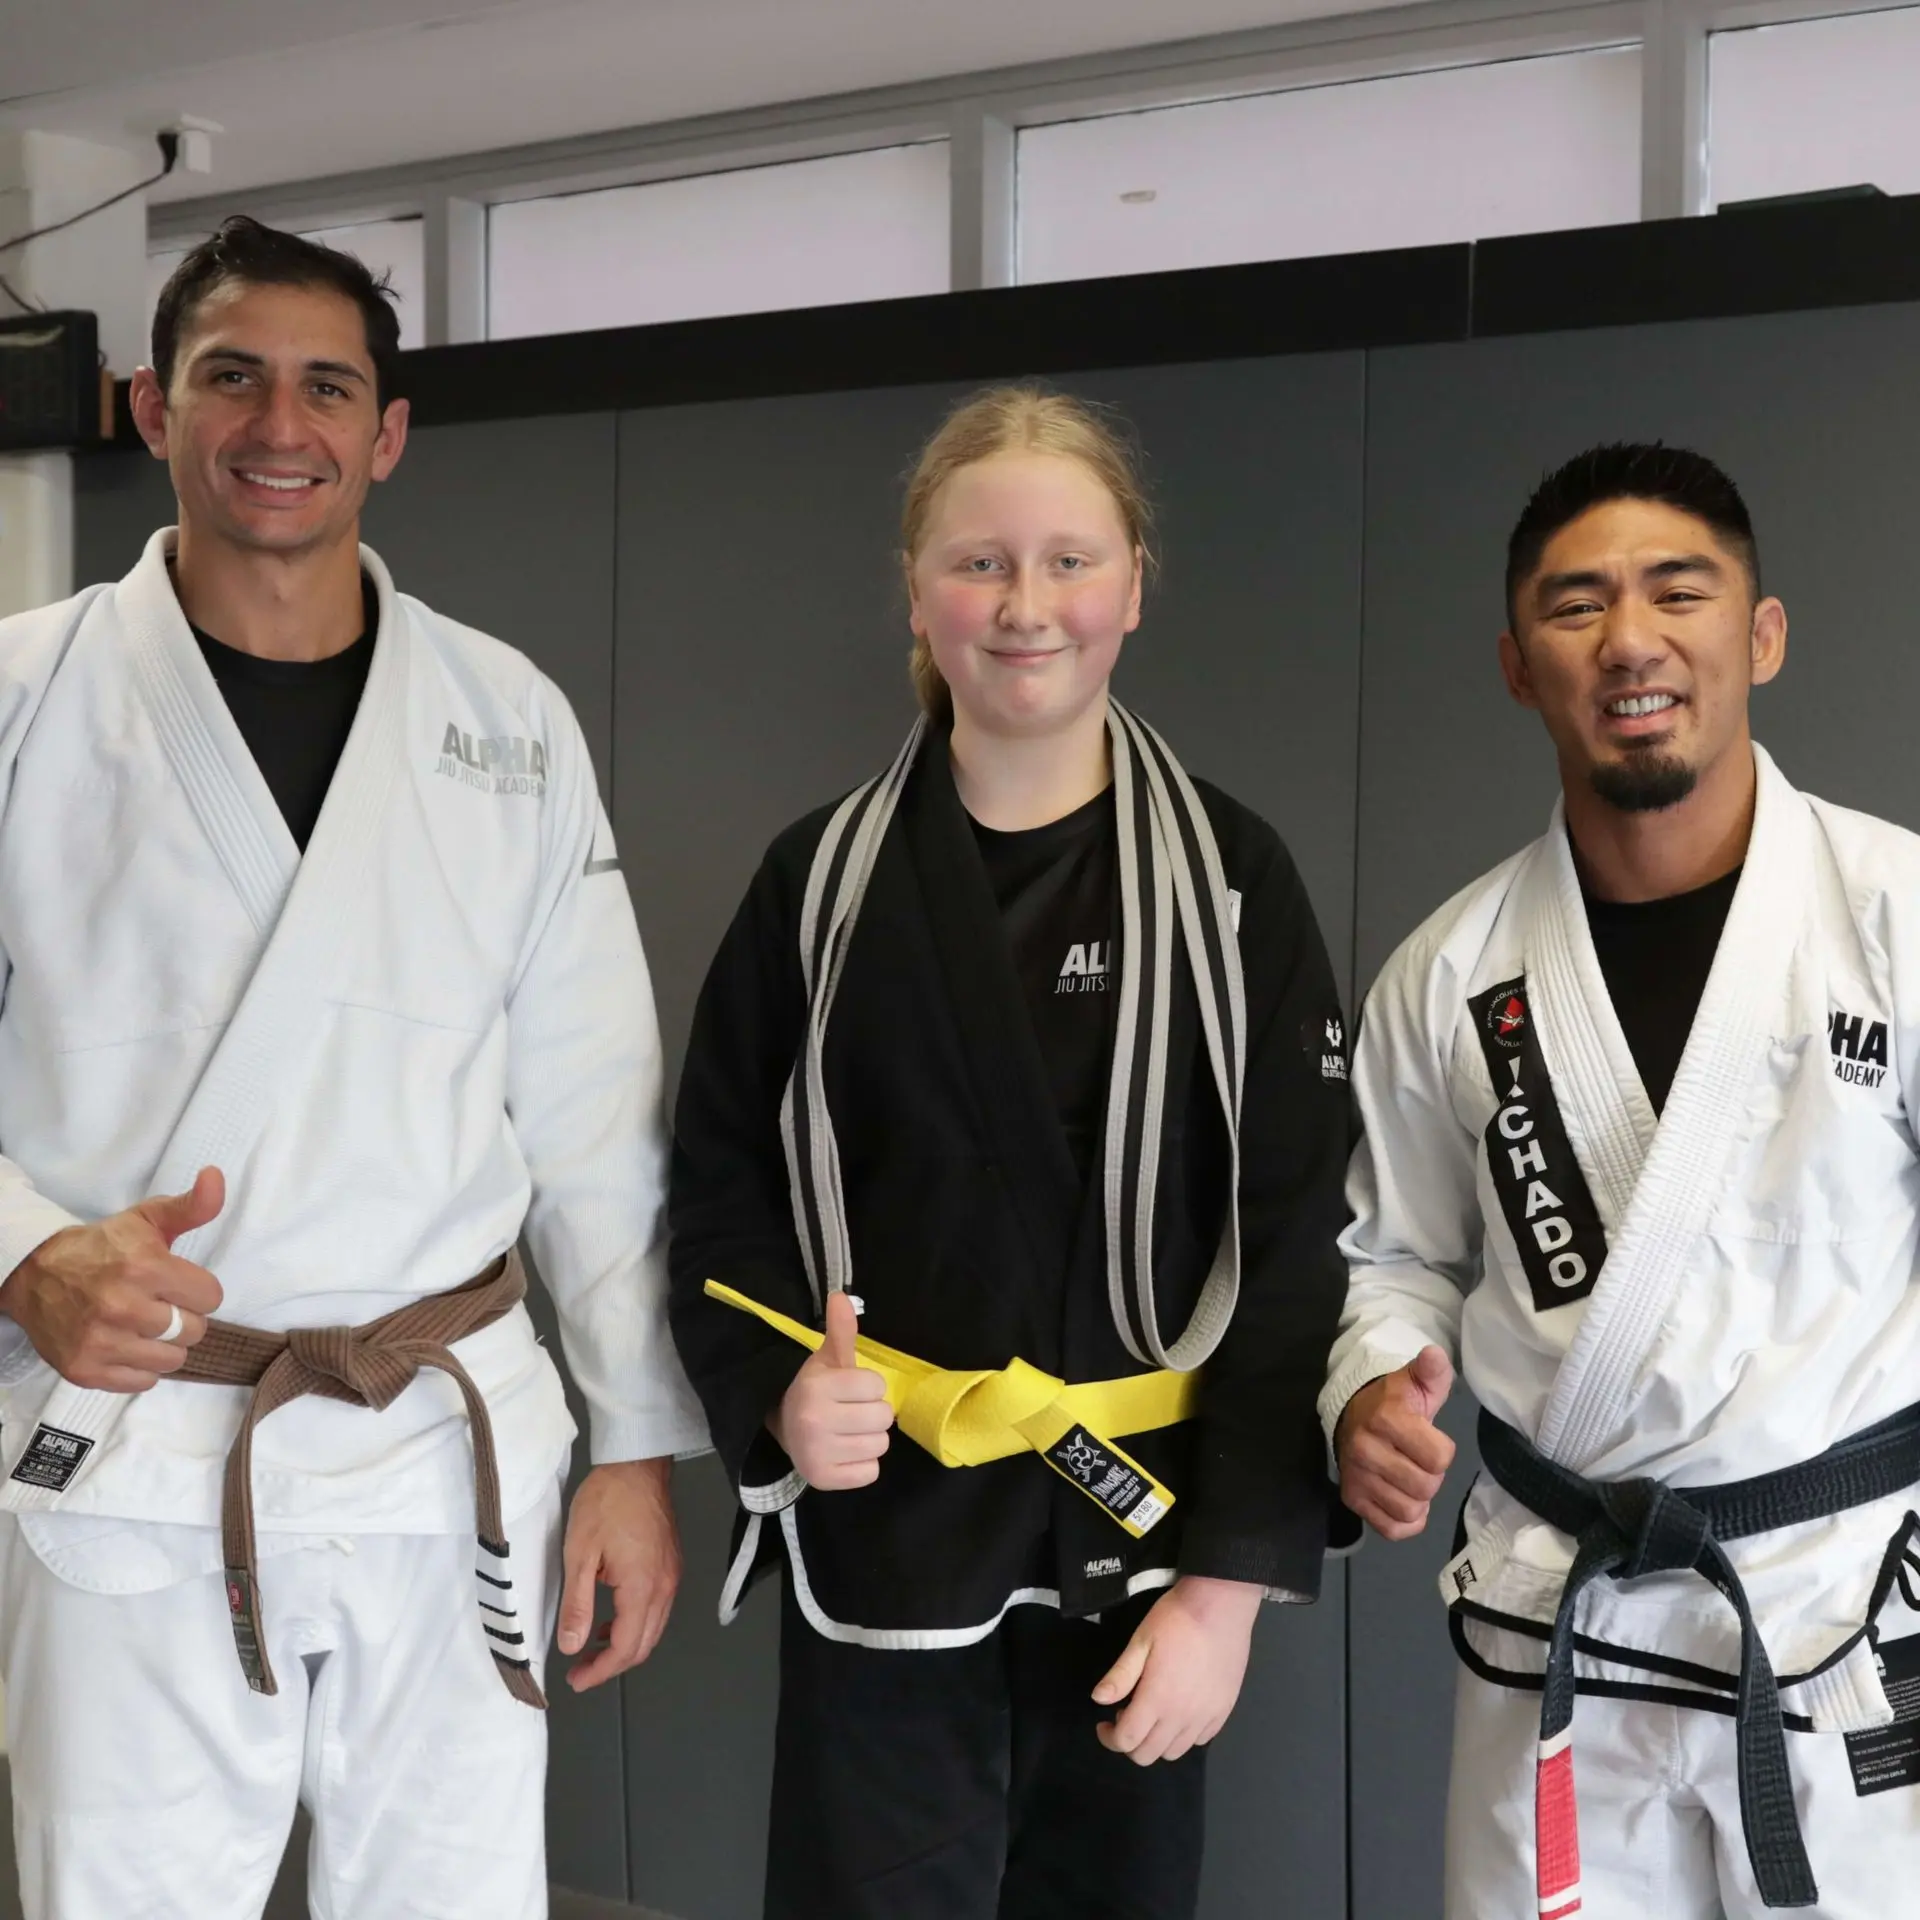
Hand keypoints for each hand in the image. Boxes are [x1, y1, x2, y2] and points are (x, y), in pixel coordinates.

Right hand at [0, 1167, 225, 1391]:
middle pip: (194, 1330)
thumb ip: (192, 1205)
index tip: (178, 1283)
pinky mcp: (85, 1370)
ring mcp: (101, 1342)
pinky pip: (142, 1382)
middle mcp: (122, 1307)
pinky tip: (127, 1344)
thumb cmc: (102, 1246)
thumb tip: (215, 1177)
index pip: (211, 1297)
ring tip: (144, 1325)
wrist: (35, 1273)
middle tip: (160, 1304)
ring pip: (172, 1360)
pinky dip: (141, 1367)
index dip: (198, 1289)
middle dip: (184, 1317)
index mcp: (144, 1267)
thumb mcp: (148, 1219)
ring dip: (165, 1345)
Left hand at [556, 1457, 680, 1691]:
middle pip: (644, 1645)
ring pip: (653, 1628)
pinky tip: (612, 1618)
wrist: (637, 1464)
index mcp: (643, 1587)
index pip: (626, 1648)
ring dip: (625, 1645)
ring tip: (591, 1648)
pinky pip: (657, 1608)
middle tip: (581, 1671)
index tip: (576, 1679)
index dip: (600, 1671)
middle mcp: (664, 1587)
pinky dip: (635, 1623)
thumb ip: (577, 1605)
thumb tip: (571, 1646)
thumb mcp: (580, 1554)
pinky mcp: (671, 1564)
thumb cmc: (607, 1502)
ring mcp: (671, 1575)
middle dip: (612, 1665)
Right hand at [767, 1291, 893, 1490]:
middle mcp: (814, 1421)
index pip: (877, 1386)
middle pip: (883, 1417)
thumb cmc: (816, 1391)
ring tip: (848, 1433)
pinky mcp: (824, 1480)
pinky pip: (871, 1472)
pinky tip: (845, 1453)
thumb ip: (841, 1331)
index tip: (849, 1390)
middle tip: (850, 1413)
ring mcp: (818, 1454)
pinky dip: (863, 1466)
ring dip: (870, 1439)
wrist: (785, 1429)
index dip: (867, 1387)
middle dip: (872, 1414)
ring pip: (880, 1445)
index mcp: (817, 1387)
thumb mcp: (828, 1360)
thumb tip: (842, 1295)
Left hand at [1091, 1575, 1262, 1765]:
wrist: (1221, 1605)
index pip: (1126, 1740)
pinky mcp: (1224, 1710)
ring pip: (1175, 1752)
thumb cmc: (1176, 1619)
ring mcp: (1206, 1716)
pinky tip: (1179, 1710)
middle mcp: (1182, 1717)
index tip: (1104, 1723)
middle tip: (1126, 1715)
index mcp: (1157, 1699)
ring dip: (1156, 1741)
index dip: (1109, 1738)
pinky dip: (1184, 1735)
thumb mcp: (1141, 1641)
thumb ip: (1120, 1675)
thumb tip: (1098, 1699)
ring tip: (1153, 1713)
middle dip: (1130, 1743)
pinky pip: (1200, 1739)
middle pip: (1149, 1754)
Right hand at [1334, 1346, 1456, 1540]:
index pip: (1440, 1457)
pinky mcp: (1352, 1500)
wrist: (1351, 1417)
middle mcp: (1366, 1450)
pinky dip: (1405, 1521)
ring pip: (1410, 1511)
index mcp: (1386, 1419)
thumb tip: (1434, 1355)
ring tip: (1409, 1478)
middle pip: (1426, 1487)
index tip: (1428, 1438)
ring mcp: (1356, 1477)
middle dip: (1431, 1476)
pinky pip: (1393, 1529)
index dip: (1442, 1450)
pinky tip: (1402, 1498)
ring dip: (1418, 1499)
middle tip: (1418, 1460)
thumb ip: (1431, 1372)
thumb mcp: (1414, 1383)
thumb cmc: (1392, 1403)